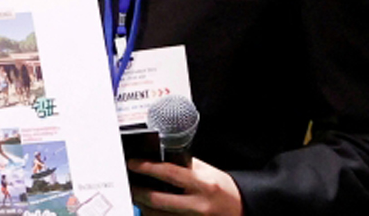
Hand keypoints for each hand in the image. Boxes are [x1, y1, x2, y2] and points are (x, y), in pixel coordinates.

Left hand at [128, 158, 242, 214]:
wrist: (240, 209)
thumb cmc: (222, 188)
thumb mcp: (206, 172)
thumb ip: (184, 166)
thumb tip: (159, 158)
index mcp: (203, 184)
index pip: (170, 173)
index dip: (148, 167)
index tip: (133, 163)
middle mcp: (197, 205)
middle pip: (158, 200)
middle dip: (138, 191)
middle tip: (128, 183)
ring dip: (143, 205)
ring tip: (135, 194)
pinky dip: (153, 215)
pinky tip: (148, 207)